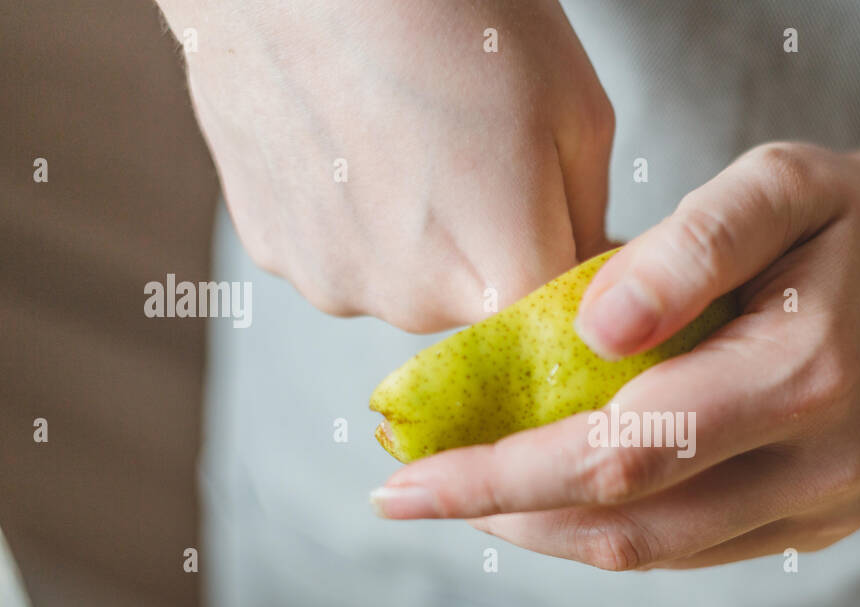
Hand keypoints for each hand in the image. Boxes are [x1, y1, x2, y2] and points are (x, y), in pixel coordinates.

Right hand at [158, 0, 612, 329]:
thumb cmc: (450, 11)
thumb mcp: (577, 112)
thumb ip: (587, 223)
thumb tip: (577, 274)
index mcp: (504, 280)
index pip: (561, 323)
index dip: (568, 270)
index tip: (555, 214)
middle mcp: (416, 306)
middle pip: (480, 305)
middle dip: (492, 246)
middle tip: (475, 147)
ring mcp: (334, 281)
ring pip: (408, 281)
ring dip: (421, 232)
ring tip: (407, 133)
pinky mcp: (272, 252)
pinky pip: (343, 253)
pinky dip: (355, 213)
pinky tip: (351, 138)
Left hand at [374, 142, 859, 567]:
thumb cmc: (839, 218)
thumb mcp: (774, 184)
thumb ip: (691, 248)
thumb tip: (590, 329)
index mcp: (806, 376)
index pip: (623, 453)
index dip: (502, 476)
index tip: (402, 485)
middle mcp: (824, 465)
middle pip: (629, 523)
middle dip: (505, 511)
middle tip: (412, 488)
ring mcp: (826, 508)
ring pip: (653, 550)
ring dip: (546, 526)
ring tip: (469, 487)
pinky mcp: (819, 524)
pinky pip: (688, 544)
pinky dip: (606, 523)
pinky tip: (554, 488)